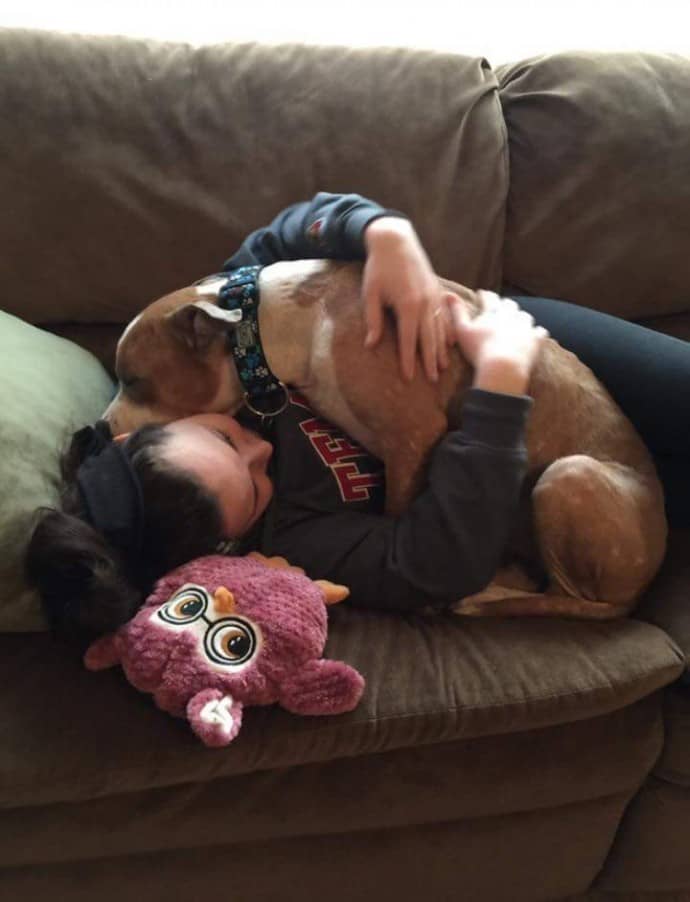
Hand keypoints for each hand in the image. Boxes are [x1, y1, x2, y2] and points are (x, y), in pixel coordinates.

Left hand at [362, 217, 459, 382]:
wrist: (396, 239)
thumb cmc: (379, 267)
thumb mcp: (371, 294)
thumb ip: (373, 320)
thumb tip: (371, 345)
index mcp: (408, 305)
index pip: (408, 340)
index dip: (408, 360)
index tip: (409, 377)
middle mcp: (425, 303)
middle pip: (429, 339)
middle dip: (430, 361)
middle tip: (431, 380)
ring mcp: (434, 297)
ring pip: (440, 329)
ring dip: (441, 350)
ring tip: (442, 368)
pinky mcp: (437, 291)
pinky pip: (445, 317)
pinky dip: (448, 332)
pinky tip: (451, 343)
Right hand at [447, 290, 548, 394]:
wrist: (503, 367)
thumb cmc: (478, 350)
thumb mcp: (462, 330)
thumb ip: (457, 312)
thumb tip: (448, 294)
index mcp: (493, 311)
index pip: (489, 297)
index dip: (485, 295)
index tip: (482, 295)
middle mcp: (511, 315)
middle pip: (509, 304)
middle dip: (504, 305)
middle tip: (499, 309)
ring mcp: (526, 327)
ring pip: (525, 316)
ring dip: (520, 317)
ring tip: (516, 322)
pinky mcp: (536, 340)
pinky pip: (540, 331)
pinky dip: (536, 332)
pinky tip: (534, 334)